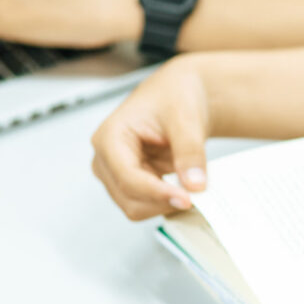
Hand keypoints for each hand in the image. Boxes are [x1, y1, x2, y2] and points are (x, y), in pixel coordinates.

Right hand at [90, 55, 212, 219]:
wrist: (179, 95)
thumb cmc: (174, 96)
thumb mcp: (186, 119)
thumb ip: (189, 152)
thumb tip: (194, 184)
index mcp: (110, 137)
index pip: (128, 177)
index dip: (157, 193)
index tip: (186, 199)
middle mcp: (106, 159)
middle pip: (130, 199)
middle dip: (163, 201)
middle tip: (198, 195)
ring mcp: (116, 174)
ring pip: (137, 207)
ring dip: (166, 204)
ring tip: (193, 188)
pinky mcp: (132, 183)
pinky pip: (148, 204)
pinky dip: (168, 202)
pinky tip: (186, 189)